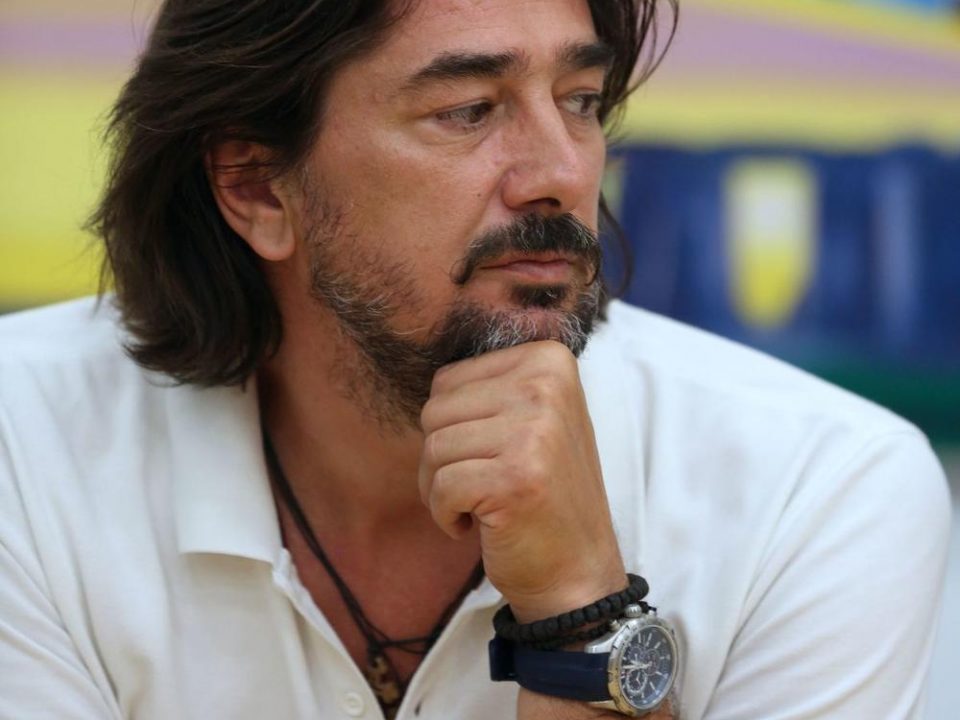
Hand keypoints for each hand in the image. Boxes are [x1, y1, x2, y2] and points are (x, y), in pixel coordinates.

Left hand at [418, 341, 624, 621]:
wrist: (578, 570)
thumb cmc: (543, 492)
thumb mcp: (532, 418)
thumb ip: (490, 387)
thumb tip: (423, 370)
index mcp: (550, 360)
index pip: (448, 379)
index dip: (452, 426)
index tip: (487, 454)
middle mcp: (547, 386)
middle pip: (435, 410)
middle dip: (441, 457)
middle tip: (478, 485)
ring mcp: (535, 431)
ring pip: (433, 448)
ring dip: (441, 488)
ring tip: (481, 505)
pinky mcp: (515, 477)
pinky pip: (440, 486)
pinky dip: (446, 515)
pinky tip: (481, 525)